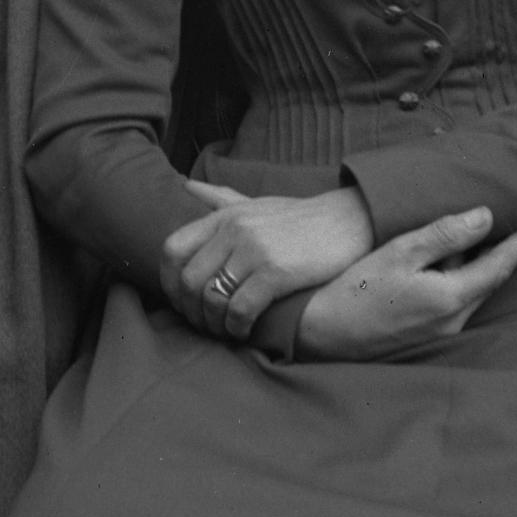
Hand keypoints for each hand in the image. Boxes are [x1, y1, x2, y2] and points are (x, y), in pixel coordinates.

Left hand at [159, 181, 375, 336]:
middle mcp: (233, 229)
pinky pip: (240, 308)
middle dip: (192, 312)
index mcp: (223, 216)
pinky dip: (236, 327)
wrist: (348, 221)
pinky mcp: (276, 271)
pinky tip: (245, 331)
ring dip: (214, 324)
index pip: (172, 250)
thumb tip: (187, 185)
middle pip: (188, 280)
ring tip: (225, 331)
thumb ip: (220, 198)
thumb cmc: (299, 219)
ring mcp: (254, 249)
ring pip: (211, 298)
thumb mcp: (256, 202)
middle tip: (205, 326)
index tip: (183, 303)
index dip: (168, 283)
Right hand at [293, 209, 516, 361]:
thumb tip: (485, 217)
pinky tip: (445, 267)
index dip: (516, 248)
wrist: (323, 333)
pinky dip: (459, 282)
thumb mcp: (399, 253)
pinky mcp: (425, 338)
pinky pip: (454, 305)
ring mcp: (440, 334)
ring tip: (477, 242)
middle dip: (500, 258)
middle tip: (512, 231)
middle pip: (487, 284)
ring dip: (477, 269)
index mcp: (450, 298)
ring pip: (470, 295)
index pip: (497, 269)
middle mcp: (453, 322)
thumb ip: (444, 235)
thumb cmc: (356, 289)